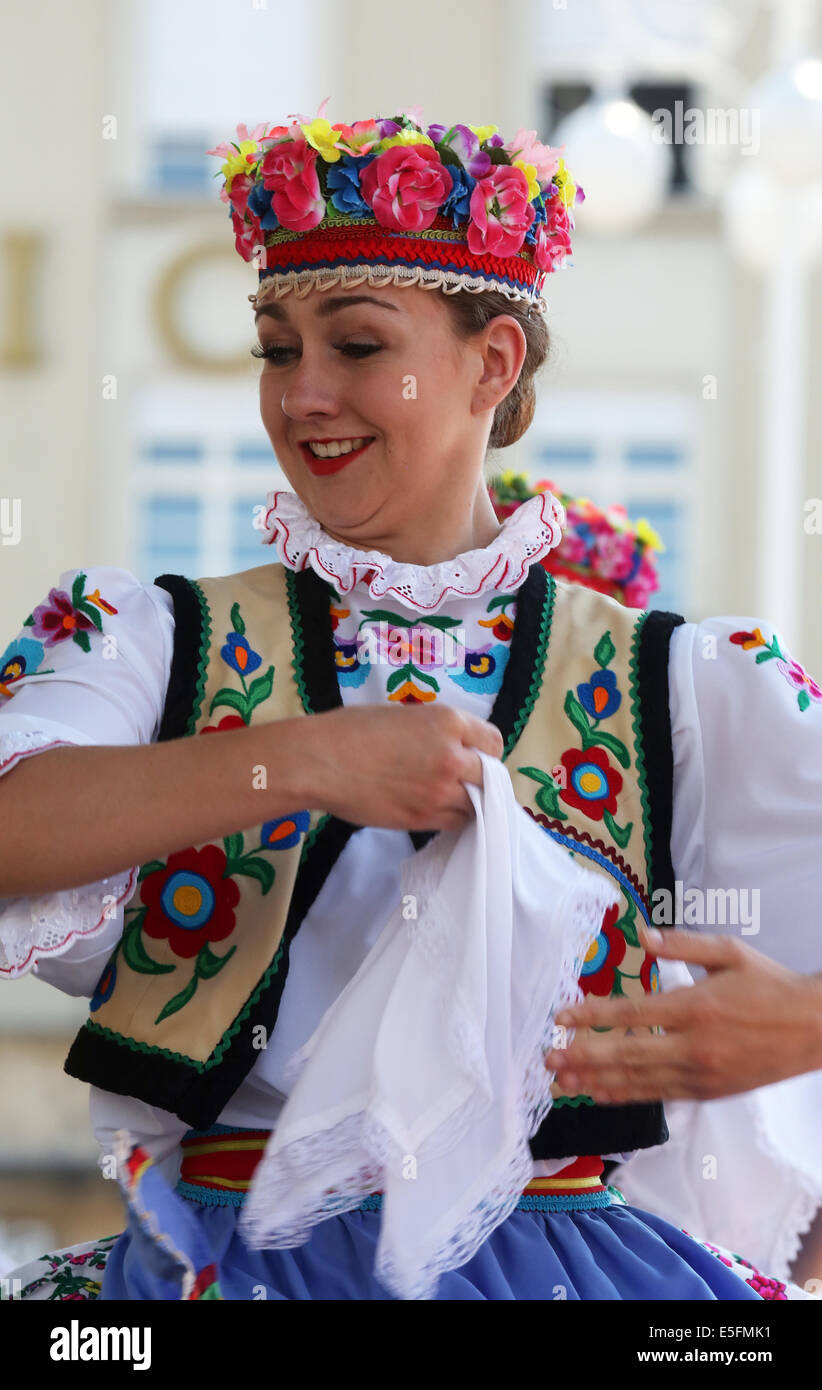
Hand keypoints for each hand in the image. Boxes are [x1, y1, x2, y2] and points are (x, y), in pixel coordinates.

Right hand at [301, 703, 503, 831]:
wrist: (321, 761)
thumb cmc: (352, 730)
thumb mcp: (404, 716)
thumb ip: (436, 731)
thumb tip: (452, 748)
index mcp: (448, 722)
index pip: (493, 741)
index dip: (485, 751)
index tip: (475, 756)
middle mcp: (452, 756)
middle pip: (490, 776)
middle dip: (481, 778)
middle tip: (464, 780)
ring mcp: (440, 791)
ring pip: (476, 804)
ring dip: (468, 801)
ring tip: (446, 796)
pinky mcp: (424, 818)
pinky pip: (455, 823)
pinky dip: (451, 818)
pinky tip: (435, 809)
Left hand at [544, 925, 821, 1102]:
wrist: (814, 1028)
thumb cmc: (770, 985)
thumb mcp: (729, 952)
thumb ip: (682, 945)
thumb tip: (642, 933)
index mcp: (695, 1006)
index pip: (631, 1013)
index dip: (591, 1016)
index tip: (560, 1018)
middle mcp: (693, 1045)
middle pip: (627, 1054)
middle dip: (583, 1057)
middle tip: (548, 1060)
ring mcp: (700, 1074)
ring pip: (638, 1081)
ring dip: (596, 1081)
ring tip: (561, 1083)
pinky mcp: (708, 1092)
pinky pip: (658, 1095)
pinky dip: (626, 1095)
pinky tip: (600, 1093)